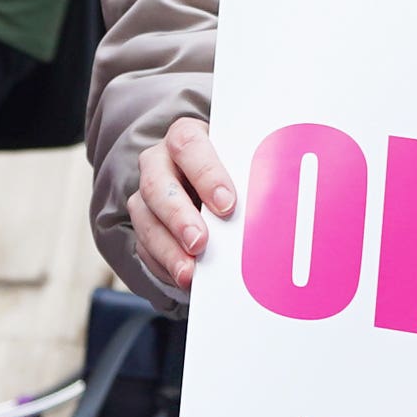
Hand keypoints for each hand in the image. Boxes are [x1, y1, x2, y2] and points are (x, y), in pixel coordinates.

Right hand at [131, 118, 235, 291]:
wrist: (214, 186)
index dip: (206, 174)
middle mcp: (159, 163)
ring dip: (167, 249)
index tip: (228, 204)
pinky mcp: (144, 225)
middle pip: (157, 185)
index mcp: (186, 138)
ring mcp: (147, 195)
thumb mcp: (243, 166)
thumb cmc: (236, 172)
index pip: (188, 145)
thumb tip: (272, 204)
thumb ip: (251, 178)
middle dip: (178, 217)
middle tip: (199, 242)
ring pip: (145, 219)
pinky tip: (182, 277)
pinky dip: (163, 264)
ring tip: (189, 273)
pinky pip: (144, 247)